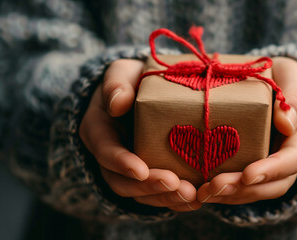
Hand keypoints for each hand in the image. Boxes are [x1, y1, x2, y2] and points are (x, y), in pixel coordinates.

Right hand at [80, 59, 200, 210]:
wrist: (142, 91)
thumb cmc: (132, 80)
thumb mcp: (121, 73)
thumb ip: (116, 84)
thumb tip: (118, 103)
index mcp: (99, 131)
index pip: (105, 151)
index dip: (121, 163)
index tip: (141, 170)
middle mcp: (111, 156)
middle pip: (123, 182)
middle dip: (149, 188)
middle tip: (176, 186)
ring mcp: (130, 169)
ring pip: (142, 194)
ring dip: (166, 199)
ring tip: (193, 197)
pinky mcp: (150, 174)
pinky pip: (158, 194)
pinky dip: (176, 199)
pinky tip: (197, 199)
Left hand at [197, 57, 296, 203]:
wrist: (280, 82)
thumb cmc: (286, 76)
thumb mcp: (292, 76)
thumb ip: (292, 96)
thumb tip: (287, 124)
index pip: (295, 158)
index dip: (272, 170)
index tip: (248, 175)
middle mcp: (294, 154)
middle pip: (276, 183)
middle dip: (246, 189)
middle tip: (215, 187)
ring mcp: (277, 163)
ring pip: (260, 189)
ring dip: (233, 195)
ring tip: (204, 193)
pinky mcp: (259, 164)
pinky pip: (246, 186)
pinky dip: (227, 191)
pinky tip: (204, 191)